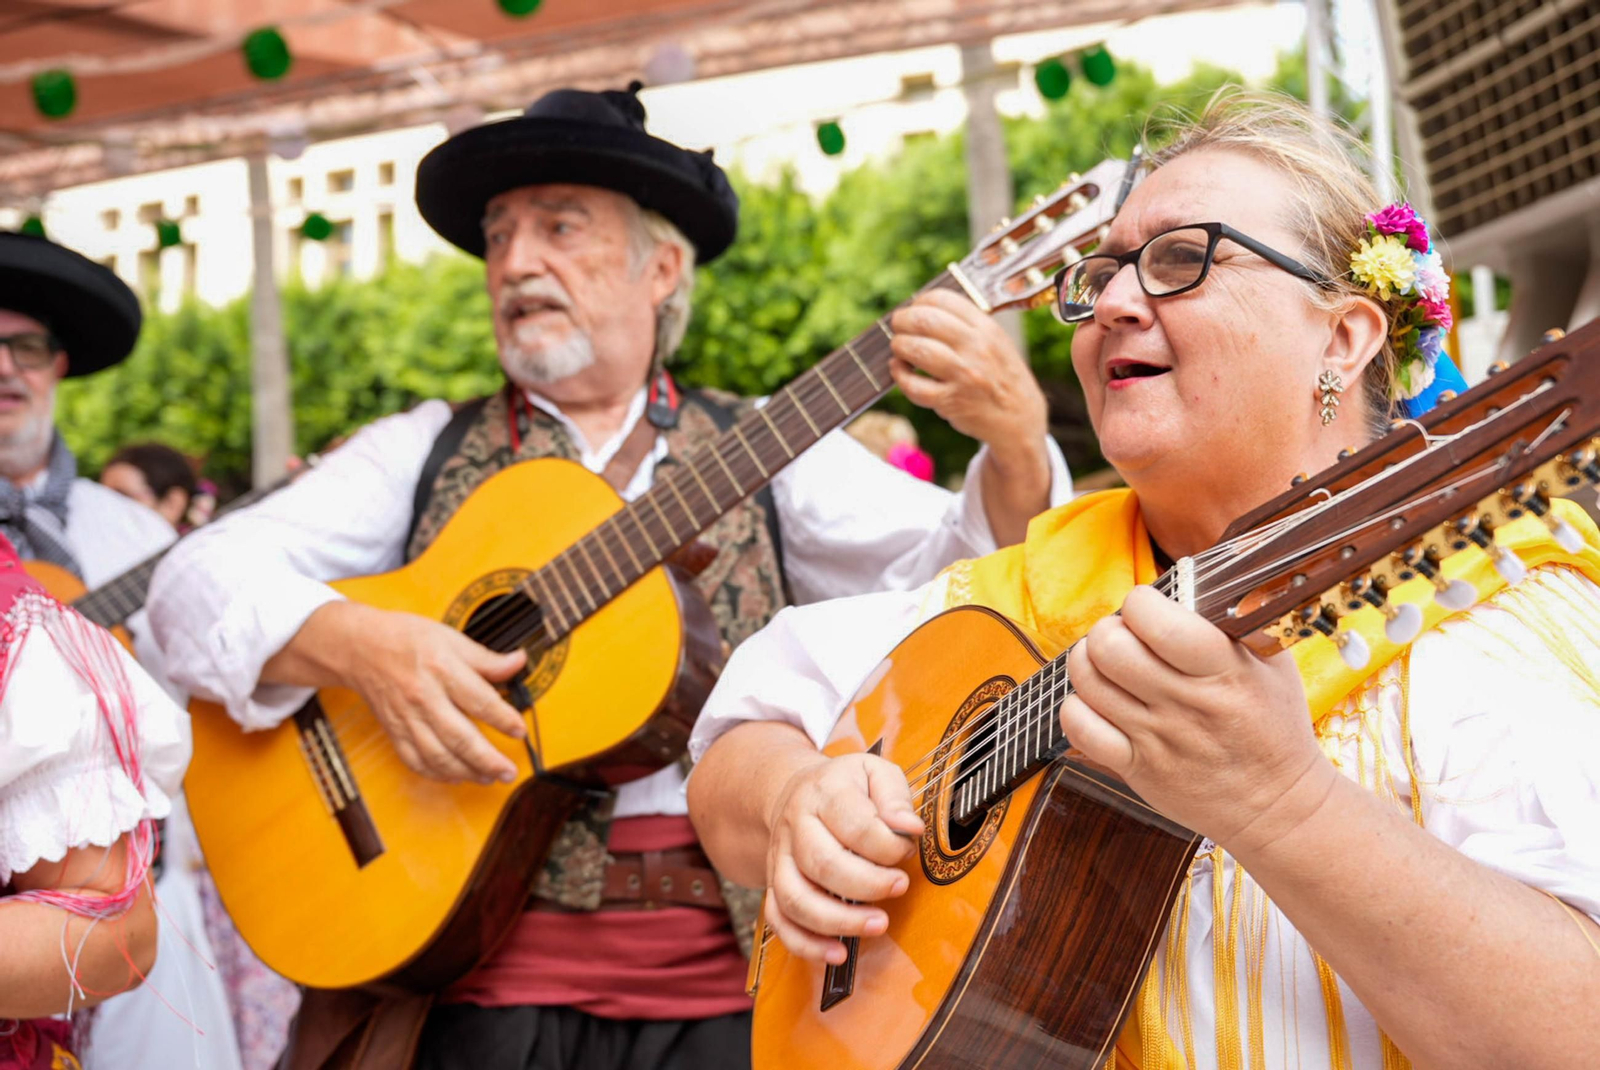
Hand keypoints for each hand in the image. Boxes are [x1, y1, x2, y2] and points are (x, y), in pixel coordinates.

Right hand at [331, 603, 528, 783]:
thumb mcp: (451, 638)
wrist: (360, 648)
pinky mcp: (394, 731)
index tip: (520, 731)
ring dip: (466, 772)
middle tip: (509, 771)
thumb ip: (486, 658)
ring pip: (438, 755)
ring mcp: (407, 718)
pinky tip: (456, 776)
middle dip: (488, 760)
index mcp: (442, 669)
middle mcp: (424, 698)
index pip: (479, 701)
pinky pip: (415, 760)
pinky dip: (436, 774)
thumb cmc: (406, 639)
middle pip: (460, 737)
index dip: (503, 719)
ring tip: (489, 778)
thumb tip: (518, 662)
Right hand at [763, 753, 924, 963]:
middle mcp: (795, 826)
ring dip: (839, 921)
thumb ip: (895, 796)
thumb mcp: (875, 772)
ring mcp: (780, 858)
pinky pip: (779, 921)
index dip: (888, 846)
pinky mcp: (774, 885)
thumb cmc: (846, 787)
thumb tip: (909, 828)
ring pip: (796, 898)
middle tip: (899, 887)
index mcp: (824, 793)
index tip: (906, 850)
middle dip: (868, 885)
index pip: (855, 825)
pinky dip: (805, 944)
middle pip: (823, 864)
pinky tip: (837, 953)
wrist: (796, 791)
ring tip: (877, 925)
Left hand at [887, 289, 1047, 459]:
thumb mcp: (995, 341)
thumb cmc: (999, 375)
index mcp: (986, 328)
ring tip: (899, 348)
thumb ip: (965, 324)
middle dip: (902, 321)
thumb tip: (920, 310)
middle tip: (897, 327)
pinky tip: (899, 369)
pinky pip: (914, 385)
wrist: (1018, 417)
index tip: (914, 309)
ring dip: (899, 346)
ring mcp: (964, 375)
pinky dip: (899, 375)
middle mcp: (976, 348)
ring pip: (917, 350)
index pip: (943, 299)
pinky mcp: (951, 401)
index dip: (920, 302)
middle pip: (925, 320)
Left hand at [1058, 586, 1337, 857]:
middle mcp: (1186, 704)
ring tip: (1108, 663)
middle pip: (1110, 648)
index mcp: (1224, 672)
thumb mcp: (1273, 666)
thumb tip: (1191, 581)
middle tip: (1123, 635)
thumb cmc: (1273, 727)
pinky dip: (1077, 707)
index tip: (1147, 606)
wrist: (1278, 806)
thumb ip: (1233, 623)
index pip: (1158, 623)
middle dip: (1108, 629)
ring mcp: (1157, 739)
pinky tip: (1098, 701)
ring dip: (1089, 662)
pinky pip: (1080, 728)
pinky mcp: (1137, 769)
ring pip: (1089, 682)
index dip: (1140, 603)